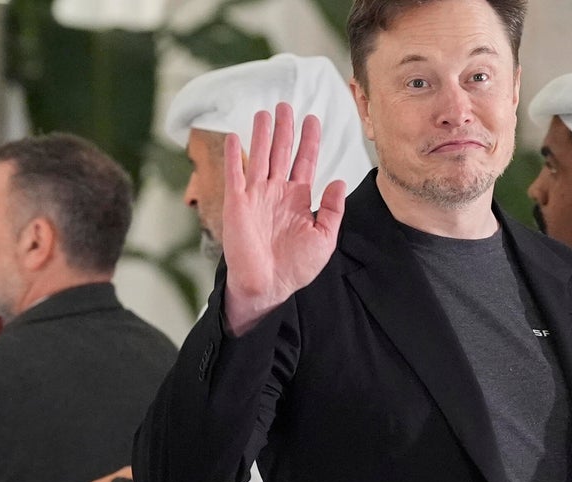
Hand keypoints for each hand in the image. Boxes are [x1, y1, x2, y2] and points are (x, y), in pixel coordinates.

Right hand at [222, 101, 346, 334]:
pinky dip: (234, 156)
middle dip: (285, 129)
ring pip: (260, 157)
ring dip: (262, 135)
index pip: (305, 162)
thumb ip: (332, 210)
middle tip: (287, 106)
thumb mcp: (324, 238)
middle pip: (282, 152)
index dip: (309, 141)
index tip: (313, 119)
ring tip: (265, 112)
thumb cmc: (296, 267)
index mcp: (298, 198)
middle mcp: (277, 192)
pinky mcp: (237, 204)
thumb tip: (338, 181)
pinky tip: (233, 137)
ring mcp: (256, 196)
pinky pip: (235, 175)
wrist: (269, 286)